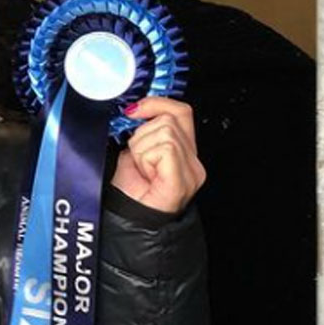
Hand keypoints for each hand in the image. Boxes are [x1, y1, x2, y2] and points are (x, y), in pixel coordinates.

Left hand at [109, 96, 205, 213]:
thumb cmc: (131, 191)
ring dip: (141, 149)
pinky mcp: (183, 180)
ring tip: (142, 169)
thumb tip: (136, 109)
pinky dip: (146, 158)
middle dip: (142, 135)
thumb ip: (143, 131)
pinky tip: (146, 175)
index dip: (157, 104)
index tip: (134, 110)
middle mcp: (194, 162)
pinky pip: (165, 149)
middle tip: (138, 159)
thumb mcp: (135, 151)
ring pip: (164, 132)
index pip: (181, 111)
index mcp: (185, 152)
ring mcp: (192, 172)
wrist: (129, 220)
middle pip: (168, 120)